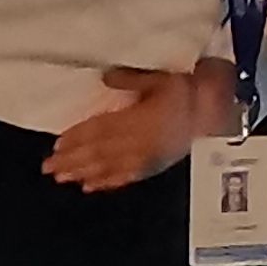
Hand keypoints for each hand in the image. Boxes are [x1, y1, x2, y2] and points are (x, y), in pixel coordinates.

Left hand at [42, 65, 206, 189]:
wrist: (218, 115)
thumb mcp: (162, 79)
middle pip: (99, 153)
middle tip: (48, 169)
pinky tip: (90, 187)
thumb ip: (132, 80)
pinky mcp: (154, 167)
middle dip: (72, 161)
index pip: (101, 130)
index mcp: (138, 120)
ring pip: (108, 168)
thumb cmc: (190, 94)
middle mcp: (138, 143)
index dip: (78, 138)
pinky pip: (126, 177)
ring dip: (83, 173)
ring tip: (63, 179)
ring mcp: (145, 158)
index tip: (57, 145)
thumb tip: (104, 78)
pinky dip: (106, 183)